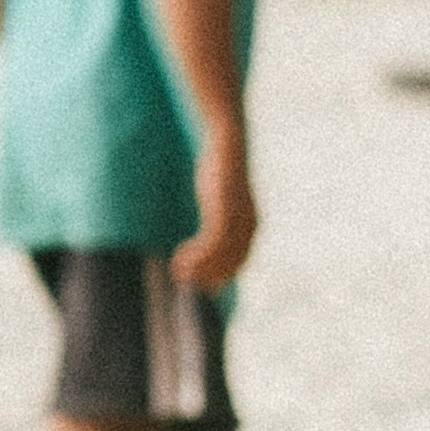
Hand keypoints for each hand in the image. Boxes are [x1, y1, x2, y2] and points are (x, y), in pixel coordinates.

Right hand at [185, 141, 260, 295]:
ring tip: (178, 272)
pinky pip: (211, 243)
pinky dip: (196, 256)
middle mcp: (249, 226)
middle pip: (231, 263)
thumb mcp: (222, 199)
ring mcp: (238, 219)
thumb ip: (220, 218)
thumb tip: (209, 237)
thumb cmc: (222, 173)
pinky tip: (179, 257)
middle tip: (185, 280)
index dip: (220, 276)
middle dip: (208, 276)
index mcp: (251, 226)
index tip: (201, 285)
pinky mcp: (224, 210)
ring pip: (219, 257)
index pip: (240, 261)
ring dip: (198, 268)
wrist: (228, 145)